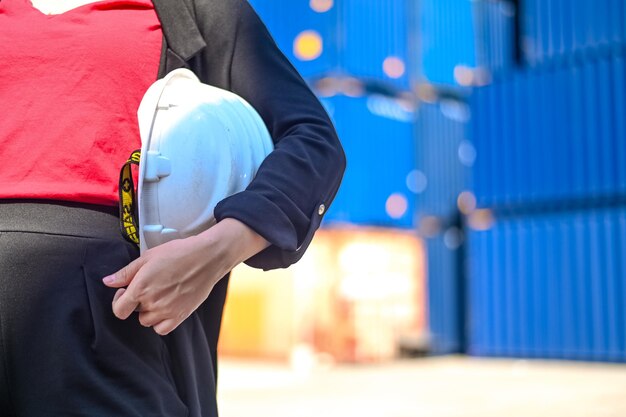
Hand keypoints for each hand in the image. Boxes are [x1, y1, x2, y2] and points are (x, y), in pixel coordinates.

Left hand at [102, 218, 268, 334]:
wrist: (207, 257)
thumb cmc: (179, 253)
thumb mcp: (148, 257)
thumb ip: (126, 272)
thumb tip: (108, 281)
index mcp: (141, 288)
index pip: (119, 309)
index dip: (118, 301)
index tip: (125, 292)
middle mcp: (152, 303)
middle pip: (134, 312)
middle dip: (138, 301)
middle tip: (150, 287)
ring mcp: (167, 311)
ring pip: (147, 321)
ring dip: (149, 311)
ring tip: (160, 295)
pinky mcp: (181, 316)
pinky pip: (162, 329)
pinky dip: (160, 322)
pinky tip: (165, 308)